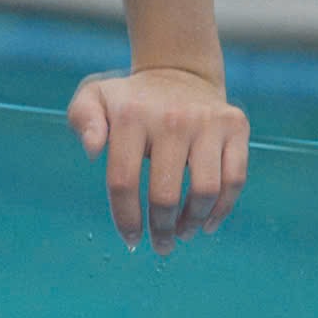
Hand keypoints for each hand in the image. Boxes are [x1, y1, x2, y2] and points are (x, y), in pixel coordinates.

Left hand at [67, 66, 249, 253]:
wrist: (177, 72)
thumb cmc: (130, 100)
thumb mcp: (94, 98)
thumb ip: (83, 120)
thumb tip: (92, 150)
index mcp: (131, 117)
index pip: (123, 182)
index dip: (126, 218)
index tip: (131, 238)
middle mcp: (171, 119)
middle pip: (165, 195)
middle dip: (161, 229)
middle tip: (161, 244)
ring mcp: (207, 123)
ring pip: (205, 191)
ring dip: (193, 223)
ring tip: (183, 233)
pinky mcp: (235, 127)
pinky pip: (234, 179)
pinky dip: (222, 208)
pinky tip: (207, 222)